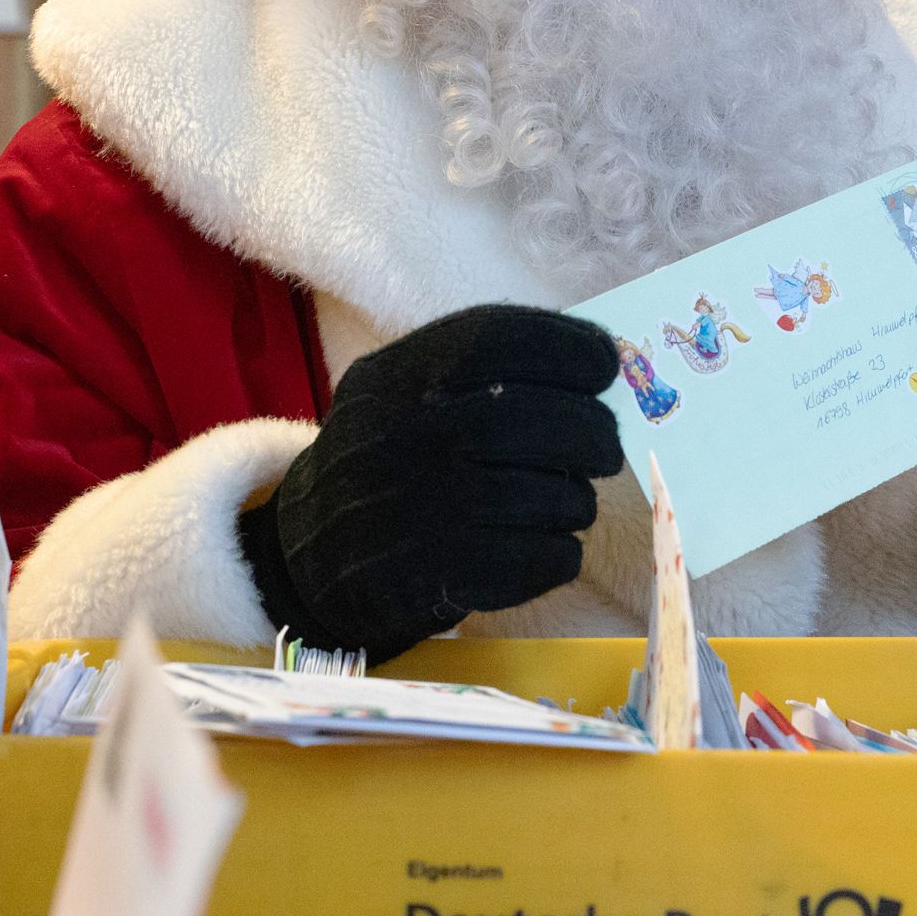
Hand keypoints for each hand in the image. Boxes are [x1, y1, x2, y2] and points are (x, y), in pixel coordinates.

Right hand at [238, 305, 625, 658]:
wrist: (310, 555)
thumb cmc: (383, 462)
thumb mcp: (399, 392)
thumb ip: (477, 370)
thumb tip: (600, 356)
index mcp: (397, 377)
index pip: (497, 338)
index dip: (570, 348)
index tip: (606, 367)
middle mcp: (407, 436)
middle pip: (532, 420)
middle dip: (593, 432)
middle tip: (607, 448)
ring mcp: (422, 509)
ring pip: (544, 497)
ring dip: (578, 499)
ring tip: (570, 502)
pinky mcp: (438, 576)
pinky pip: (536, 561)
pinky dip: (560, 553)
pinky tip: (550, 547)